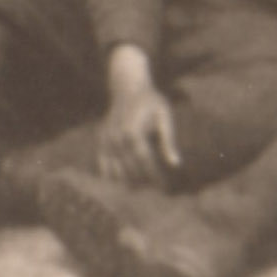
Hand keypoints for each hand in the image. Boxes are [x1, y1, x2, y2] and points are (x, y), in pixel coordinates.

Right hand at [97, 61, 180, 184]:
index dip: (154, 177)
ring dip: (127, 181)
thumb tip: (175, 164)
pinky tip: (120, 181)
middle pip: (130, 169)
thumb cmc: (151, 101)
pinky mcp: (101, 138)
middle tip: (154, 189)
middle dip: (142, 181)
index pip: (145, 162)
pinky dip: (110, 173)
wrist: (128, 86)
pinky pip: (102, 161)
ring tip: (139, 188)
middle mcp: (118, 138)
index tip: (163, 187)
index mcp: (134, 132)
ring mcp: (107, 139)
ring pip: (115, 169)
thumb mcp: (164, 116)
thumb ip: (168, 141)